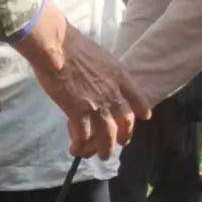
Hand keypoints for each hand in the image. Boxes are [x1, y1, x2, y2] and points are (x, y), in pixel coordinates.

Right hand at [15, 2, 149, 158]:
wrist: (56, 47)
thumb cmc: (72, 45)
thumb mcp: (99, 56)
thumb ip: (103, 73)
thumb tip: (97, 80)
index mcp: (119, 76)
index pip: (137, 97)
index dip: (141, 109)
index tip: (144, 116)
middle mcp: (113, 93)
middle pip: (126, 122)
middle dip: (125, 136)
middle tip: (121, 144)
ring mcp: (97, 105)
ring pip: (107, 136)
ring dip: (105, 149)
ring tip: (102, 156)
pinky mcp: (78, 113)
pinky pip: (83, 136)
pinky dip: (80, 146)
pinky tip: (75, 150)